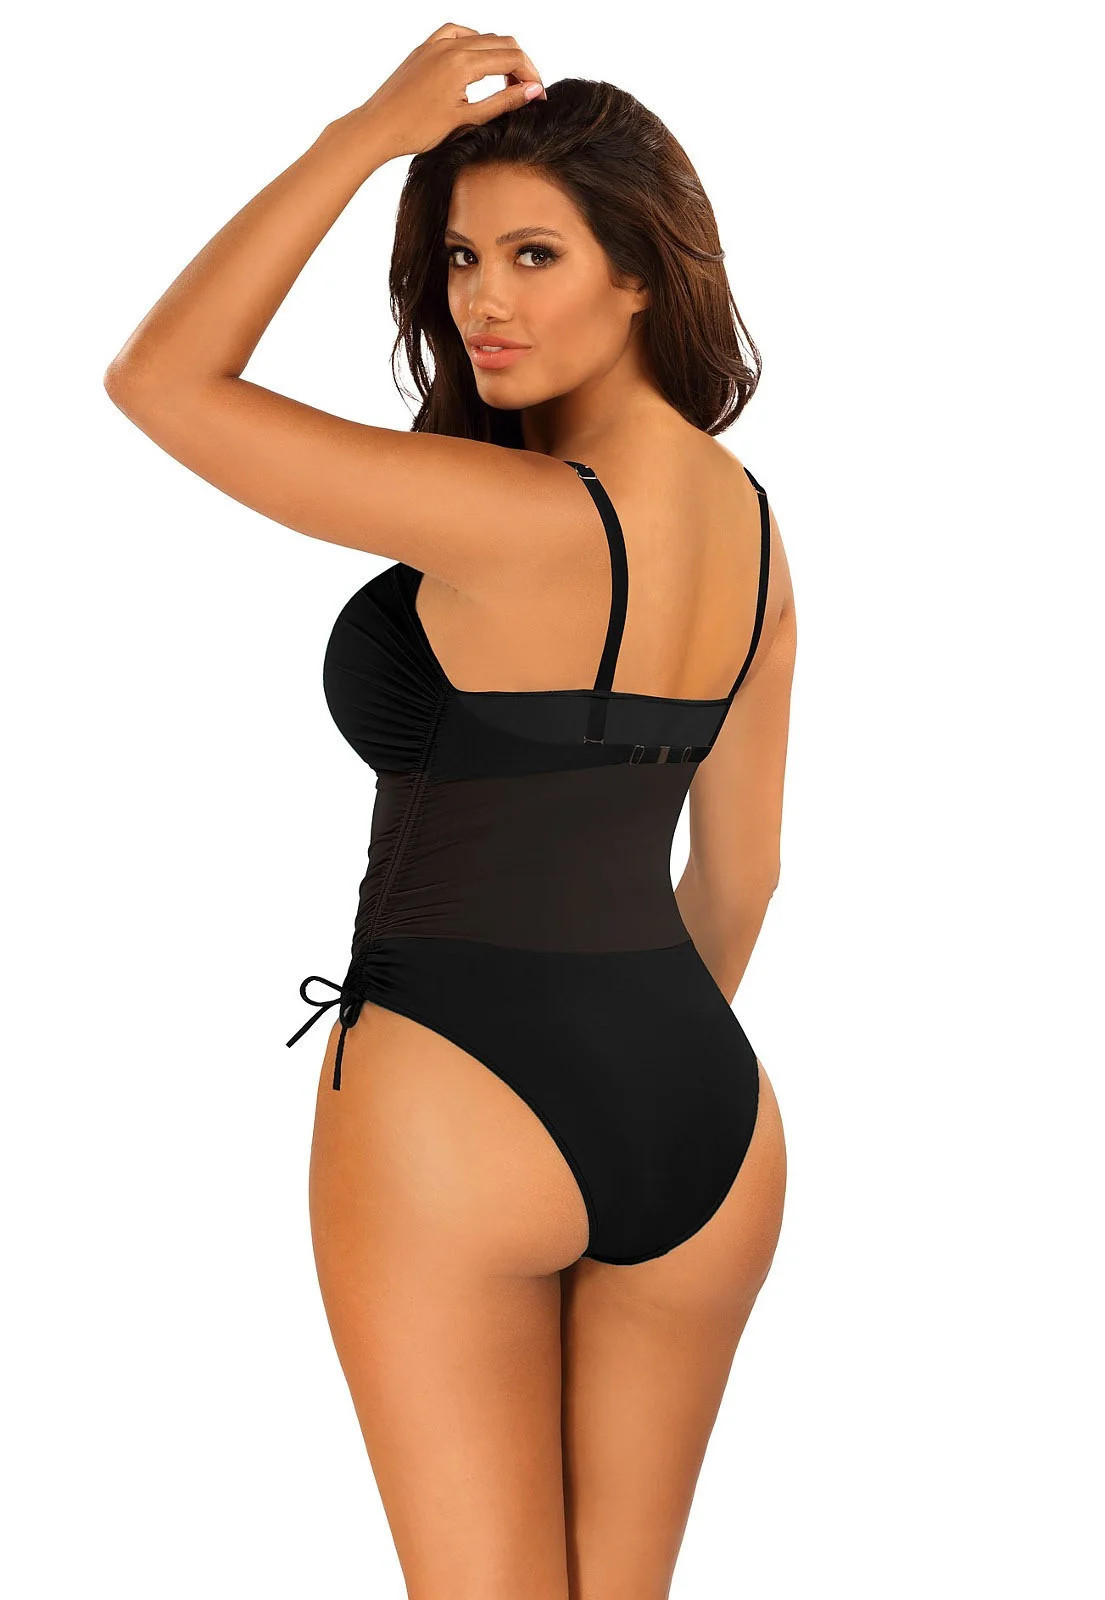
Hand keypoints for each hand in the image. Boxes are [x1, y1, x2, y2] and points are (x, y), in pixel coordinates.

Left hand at [355, 22, 546, 158]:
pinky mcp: (425, 48)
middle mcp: (451, 45)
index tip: (538, 96)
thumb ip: (502, 101)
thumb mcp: (467, 119)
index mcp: (463, 62)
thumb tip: (532, 90)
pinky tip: (477, 60)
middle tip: (526, 91)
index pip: (512, 58)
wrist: (378, 127)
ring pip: (482, 37)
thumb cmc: (417, 130)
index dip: (531, 76)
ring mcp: (436, 43)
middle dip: (520, 65)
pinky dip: (474, 43)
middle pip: (501, 43)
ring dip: (499, 55)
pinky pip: (457, 33)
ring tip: (505, 81)